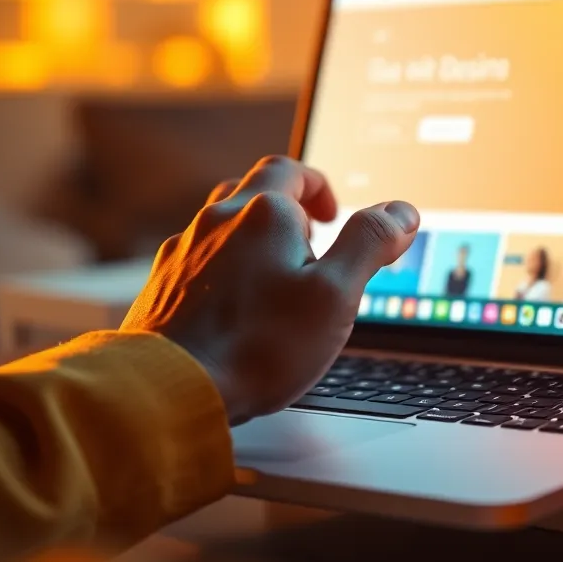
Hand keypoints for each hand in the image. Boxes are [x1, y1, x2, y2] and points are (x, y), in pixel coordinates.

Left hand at [121, 156, 419, 424]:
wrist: (169, 391)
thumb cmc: (257, 346)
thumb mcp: (336, 295)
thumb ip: (370, 243)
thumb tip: (401, 212)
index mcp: (264, 215)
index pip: (292, 170)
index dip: (318, 186)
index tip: (333, 215)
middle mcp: (218, 222)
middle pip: (254, 188)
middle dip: (286, 204)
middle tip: (310, 237)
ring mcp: (184, 252)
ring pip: (221, 221)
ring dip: (252, 232)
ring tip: (275, 269)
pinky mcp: (161, 286)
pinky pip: (197, 258)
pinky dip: (222, 265)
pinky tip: (233, 302)